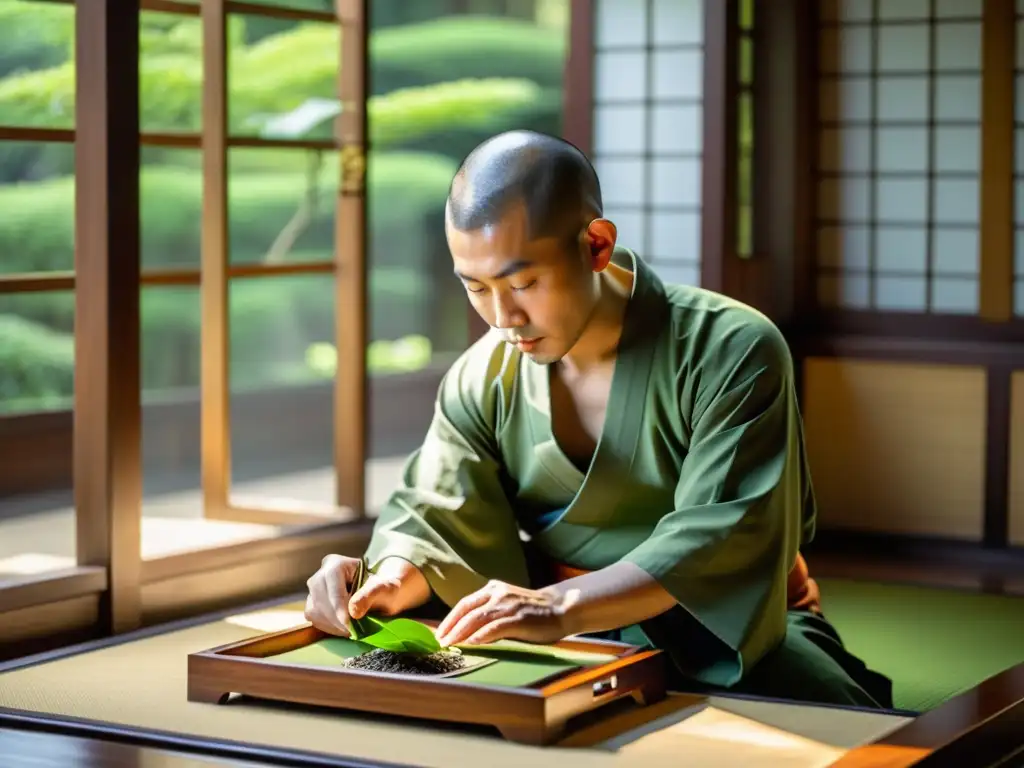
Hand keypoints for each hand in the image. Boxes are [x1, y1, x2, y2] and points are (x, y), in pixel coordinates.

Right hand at [304, 555, 429, 635]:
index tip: (348, 622)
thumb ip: (371, 594)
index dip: (338, 603)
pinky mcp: (313, 604)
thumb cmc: (384, 588)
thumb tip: (353, 611)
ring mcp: (314, 590)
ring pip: (314, 609)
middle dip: (335, 616)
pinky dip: (328, 626)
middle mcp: (321, 573)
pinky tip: (343, 628)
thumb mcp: (385, 588)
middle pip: (320, 596)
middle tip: (352, 629)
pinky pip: (314, 618)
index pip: (332, 581)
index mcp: (337, 563)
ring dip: (331, 623)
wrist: (381, 596)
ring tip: (350, 629)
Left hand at [435, 580, 570, 646]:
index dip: (450, 619)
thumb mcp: (507, 604)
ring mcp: (508, 605)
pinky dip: (481, 636)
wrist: (562, 608)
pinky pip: (495, 627)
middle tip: (440, 642)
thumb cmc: (533, 611)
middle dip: (450, 627)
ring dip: (460, 633)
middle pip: (467, 610)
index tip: (439, 633)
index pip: (465, 603)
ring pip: (477, 618)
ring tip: (449, 645)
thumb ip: (490, 611)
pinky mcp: (518, 618)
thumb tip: (466, 630)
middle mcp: (498, 594)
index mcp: (494, 589)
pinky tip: (471, 644)